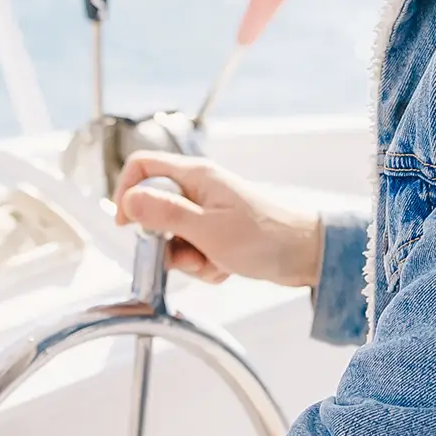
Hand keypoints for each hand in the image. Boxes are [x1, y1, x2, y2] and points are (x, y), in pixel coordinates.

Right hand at [113, 152, 325, 287]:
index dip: (127, 193)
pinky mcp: (217, 233)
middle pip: (154, 209)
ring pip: (172, 237)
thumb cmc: (266, 237)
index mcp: (195, 176)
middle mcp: (198, 190)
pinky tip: (225, 268)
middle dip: (164, 242)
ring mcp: (208, 212)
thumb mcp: (207, 229)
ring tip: (214, 262)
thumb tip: (128, 201)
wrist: (308, 255)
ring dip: (186, 259)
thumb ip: (165, 214)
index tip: (128, 225)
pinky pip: (192, 251)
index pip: (142, 167)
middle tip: (187, 254)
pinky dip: (203, 265)